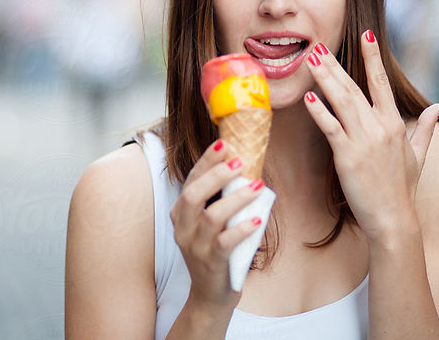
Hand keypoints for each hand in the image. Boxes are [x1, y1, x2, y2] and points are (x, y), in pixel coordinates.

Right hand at [170, 139, 264, 308]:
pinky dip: (242, 229)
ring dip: (236, 198)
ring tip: (257, 185)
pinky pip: (225, 242)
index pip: (191, 180)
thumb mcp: (211, 223)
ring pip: (211, 216)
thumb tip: (245, 168)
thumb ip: (220, 199)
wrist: (209, 294)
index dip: (206, 161)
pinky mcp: (210, 262)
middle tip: (240, 162)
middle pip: (194, 195)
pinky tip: (257, 220)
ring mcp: (195, 246)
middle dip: (216, 175)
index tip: (224, 143)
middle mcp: (183, 227)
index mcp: (181, 213)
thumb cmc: (215, 250)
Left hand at [303, 31, 438, 244]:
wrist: (395, 219)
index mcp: (395, 124)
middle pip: (355, 87)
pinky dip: (320, 111)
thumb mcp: (420, 155)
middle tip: (318, 44)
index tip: (366, 34)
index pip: (382, 82)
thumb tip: (438, 106)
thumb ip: (427, 128)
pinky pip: (331, 128)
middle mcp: (380, 127)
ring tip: (310, 59)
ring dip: (324, 78)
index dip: (373, 57)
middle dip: (335, 64)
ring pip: (341, 102)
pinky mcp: (348, 156)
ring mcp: (364, 141)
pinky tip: (309, 96)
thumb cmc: (404, 189)